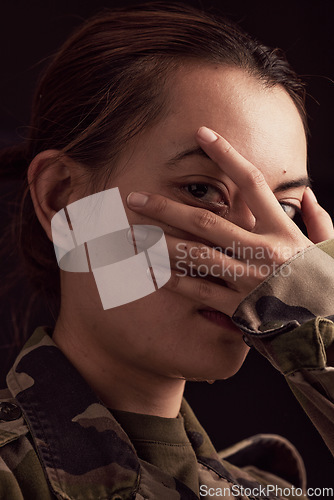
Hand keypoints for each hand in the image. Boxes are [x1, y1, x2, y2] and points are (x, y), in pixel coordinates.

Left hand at [127, 127, 333, 315]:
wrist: (328, 331)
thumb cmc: (324, 285)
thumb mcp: (327, 248)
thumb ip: (318, 220)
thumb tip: (307, 195)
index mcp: (283, 231)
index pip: (251, 183)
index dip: (226, 154)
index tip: (202, 133)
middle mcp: (262, 252)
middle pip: (206, 221)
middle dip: (167, 207)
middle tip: (134, 198)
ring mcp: (248, 280)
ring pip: (195, 255)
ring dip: (159, 243)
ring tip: (131, 235)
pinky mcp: (239, 307)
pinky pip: (200, 290)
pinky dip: (175, 280)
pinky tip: (151, 270)